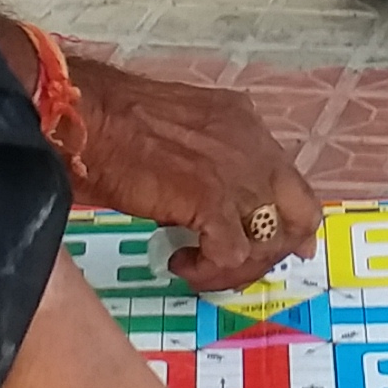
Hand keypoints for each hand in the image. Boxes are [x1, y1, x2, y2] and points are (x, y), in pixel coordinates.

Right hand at [63, 56, 322, 289]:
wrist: (87, 117)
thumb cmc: (112, 124)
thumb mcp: (180, 135)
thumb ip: (208, 164)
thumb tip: (212, 215)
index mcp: (244, 123)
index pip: (290, 182)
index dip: (284, 223)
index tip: (266, 249)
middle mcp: (253, 145)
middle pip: (301, 214)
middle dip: (273, 250)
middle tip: (232, 266)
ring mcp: (237, 171)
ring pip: (270, 241)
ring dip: (236, 267)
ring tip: (194, 264)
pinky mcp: (212, 198)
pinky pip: (232, 255)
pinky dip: (209, 271)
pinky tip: (181, 262)